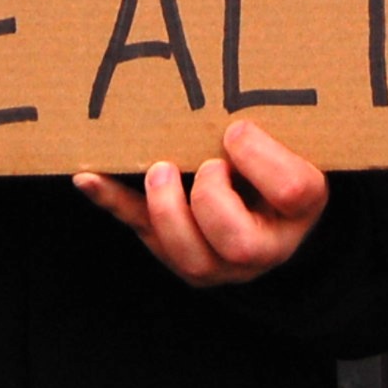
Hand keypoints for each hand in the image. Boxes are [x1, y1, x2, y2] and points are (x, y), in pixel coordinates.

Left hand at [73, 118, 328, 286]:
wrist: (263, 208)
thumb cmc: (279, 163)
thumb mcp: (296, 145)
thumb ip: (275, 132)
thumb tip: (230, 127)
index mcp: (299, 210)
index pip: (292, 191)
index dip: (261, 159)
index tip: (237, 131)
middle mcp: (262, 249)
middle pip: (238, 244)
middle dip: (211, 198)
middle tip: (206, 165)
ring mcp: (215, 260)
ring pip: (189, 257)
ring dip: (166, 209)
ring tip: (159, 171)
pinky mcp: (171, 248)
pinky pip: (140, 227)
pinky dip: (112, 200)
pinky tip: (87, 177)